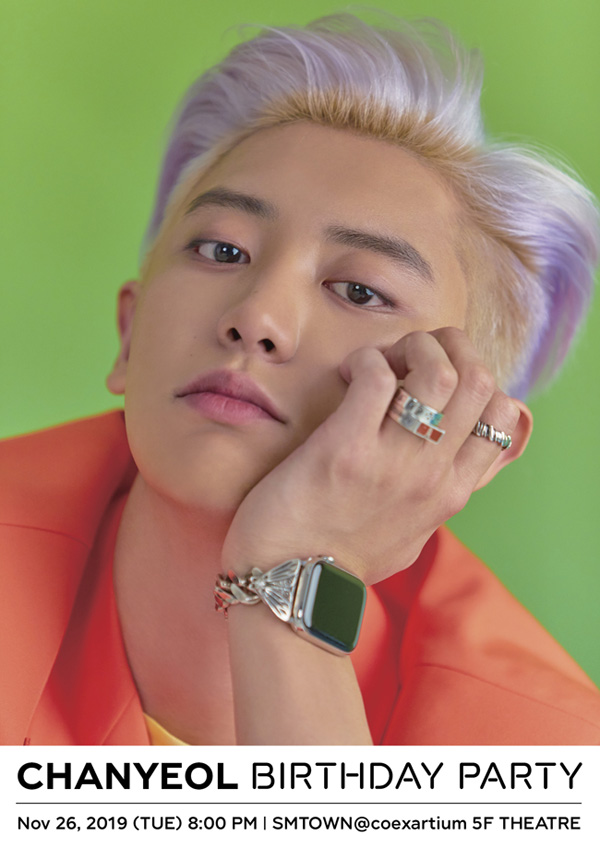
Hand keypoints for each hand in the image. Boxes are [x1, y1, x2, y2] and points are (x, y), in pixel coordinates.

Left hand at [221, 328, 524, 584]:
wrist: (290, 587)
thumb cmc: (343, 557)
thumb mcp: (413, 534)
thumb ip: (439, 498)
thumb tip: (458, 470)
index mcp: (452, 493)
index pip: (502, 414)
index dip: (475, 377)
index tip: (436, 379)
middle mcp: (434, 476)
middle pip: (479, 381)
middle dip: (448, 349)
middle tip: (408, 355)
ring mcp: (394, 464)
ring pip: (439, 371)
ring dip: (411, 347)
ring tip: (380, 360)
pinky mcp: (346, 450)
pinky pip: (377, 377)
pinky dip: (367, 361)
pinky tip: (348, 374)